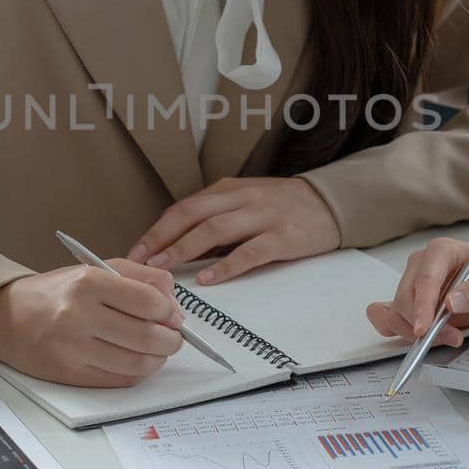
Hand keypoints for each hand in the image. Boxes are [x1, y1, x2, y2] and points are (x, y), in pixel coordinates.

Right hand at [0, 259, 184, 386]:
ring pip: (138, 363)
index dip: (170, 311)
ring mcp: (73, 349)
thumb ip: (140, 277)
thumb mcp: (96, 269)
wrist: (6, 317)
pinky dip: (138, 373)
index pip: (149, 301)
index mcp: (88, 283)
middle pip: (148, 336)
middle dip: (172, 339)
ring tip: (158, 350)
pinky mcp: (70, 375)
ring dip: (159, 359)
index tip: (172, 313)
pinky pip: (120, 380)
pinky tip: (138, 361)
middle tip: (174, 336)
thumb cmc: (57, 291)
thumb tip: (174, 302)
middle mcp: (79, 316)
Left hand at [126, 177, 340, 284]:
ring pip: (215, 231)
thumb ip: (216, 215)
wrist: (330, 203)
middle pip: (192, 215)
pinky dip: (225, 266)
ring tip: (165, 269)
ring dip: (185, 250)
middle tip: (141, 262)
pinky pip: (249, 252)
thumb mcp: (246, 199)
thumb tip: (177, 242)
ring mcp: (263, 217)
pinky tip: (208, 279)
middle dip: (162, 239)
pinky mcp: (282, 237)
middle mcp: (242, 199)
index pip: (184, 207)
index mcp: (229, 189)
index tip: (137, 250)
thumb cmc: (282, 206)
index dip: (158, 229)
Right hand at [366, 237, 468, 347]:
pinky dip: (398, 328)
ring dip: (413, 330)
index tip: (424, 330)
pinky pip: (393, 314)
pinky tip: (412, 337)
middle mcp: (422, 264)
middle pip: (405, 298)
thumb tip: (451, 303)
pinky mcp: (416, 301)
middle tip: (452, 338)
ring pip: (397, 311)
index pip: (424, 280)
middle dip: (422, 323)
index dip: (422, 307)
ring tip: (448, 337)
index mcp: (441, 251)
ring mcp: (415, 282)